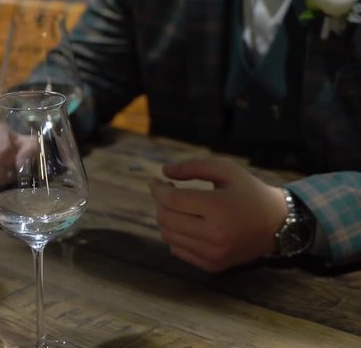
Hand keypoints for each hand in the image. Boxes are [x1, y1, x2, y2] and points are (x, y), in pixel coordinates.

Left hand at [148, 158, 287, 272]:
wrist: (278, 225)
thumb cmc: (249, 192)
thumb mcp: (228, 170)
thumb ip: (194, 167)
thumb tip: (164, 172)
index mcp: (219, 208)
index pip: (172, 200)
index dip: (158, 188)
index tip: (155, 180)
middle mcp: (215, 235)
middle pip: (165, 219)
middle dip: (160, 202)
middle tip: (167, 192)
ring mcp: (213, 254)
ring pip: (168, 236)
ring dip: (166, 218)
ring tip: (178, 207)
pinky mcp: (212, 266)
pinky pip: (178, 250)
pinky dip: (175, 235)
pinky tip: (187, 223)